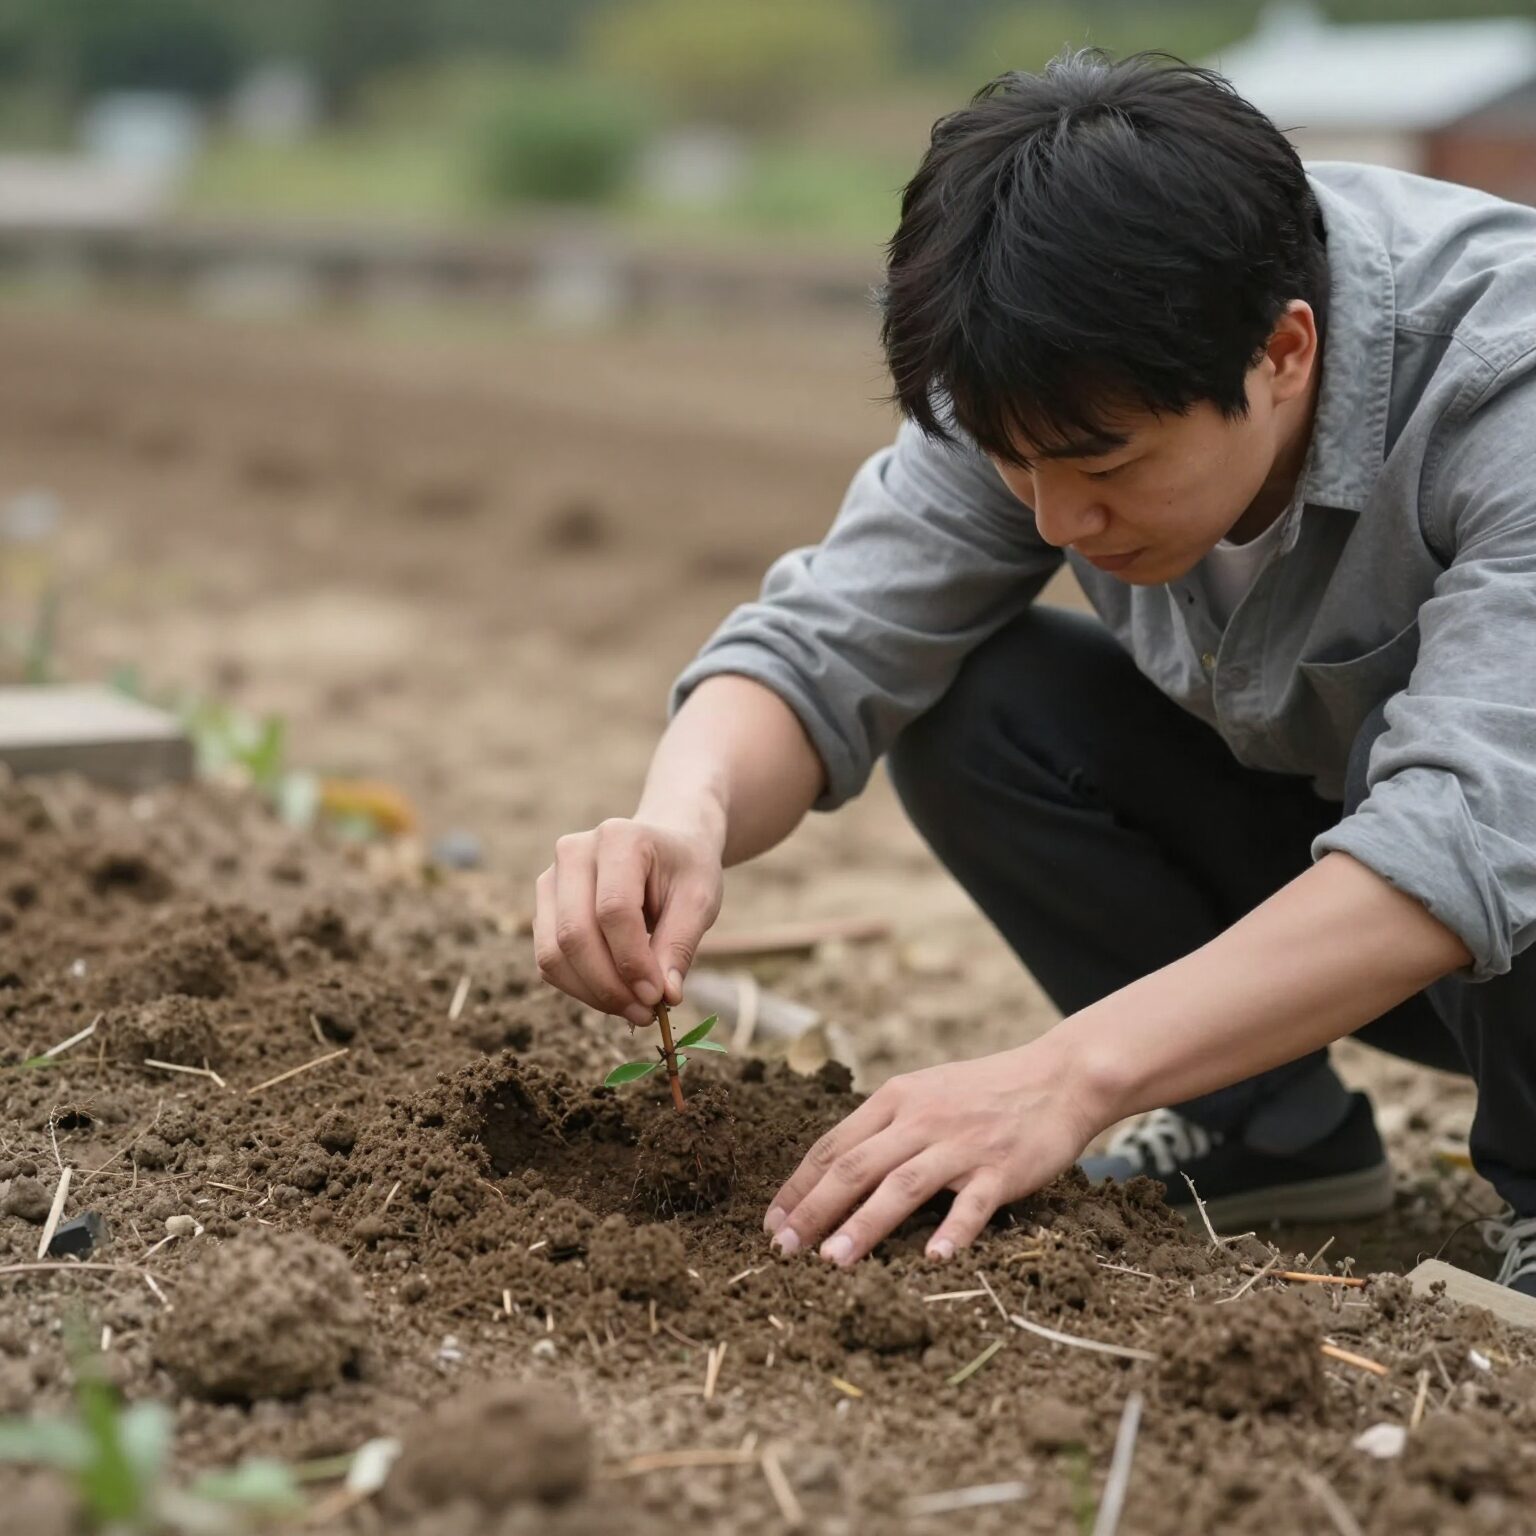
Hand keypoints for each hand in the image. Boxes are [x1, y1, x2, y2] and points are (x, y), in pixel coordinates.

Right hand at [533, 816, 723, 1026]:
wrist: (666, 850)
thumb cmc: (685, 871)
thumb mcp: (700, 900)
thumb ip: (680, 945)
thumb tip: (665, 997)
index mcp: (618, 838)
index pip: (613, 910)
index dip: (633, 961)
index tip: (659, 997)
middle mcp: (574, 853)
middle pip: (574, 934)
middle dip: (609, 985)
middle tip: (645, 1013)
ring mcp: (551, 879)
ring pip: (553, 953)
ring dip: (592, 993)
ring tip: (634, 1010)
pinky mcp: (543, 908)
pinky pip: (549, 961)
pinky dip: (580, 988)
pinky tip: (616, 995)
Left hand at [763, 1033, 1107, 1264]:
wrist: (1058, 1077)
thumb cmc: (986, 1092)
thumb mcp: (926, 1093)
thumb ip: (886, 1126)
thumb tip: (836, 1170)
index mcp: (897, 1099)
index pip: (833, 1145)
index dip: (798, 1185)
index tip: (772, 1223)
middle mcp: (922, 1119)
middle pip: (855, 1167)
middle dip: (813, 1210)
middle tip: (782, 1250)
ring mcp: (962, 1144)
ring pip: (902, 1186)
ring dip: (864, 1225)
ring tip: (831, 1262)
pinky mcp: (1002, 1169)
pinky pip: (972, 1204)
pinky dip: (952, 1231)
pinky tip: (933, 1259)